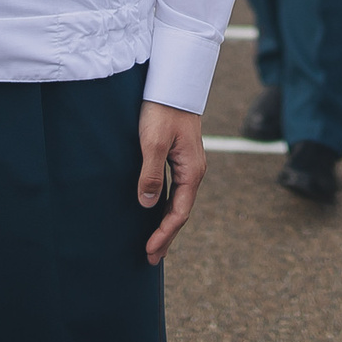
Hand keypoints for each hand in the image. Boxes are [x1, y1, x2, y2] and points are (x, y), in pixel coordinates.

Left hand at [137, 103, 204, 264]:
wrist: (174, 83)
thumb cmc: (162, 110)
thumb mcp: (153, 142)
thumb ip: (151, 173)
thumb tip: (148, 205)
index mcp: (191, 171)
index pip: (179, 213)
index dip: (164, 234)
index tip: (149, 251)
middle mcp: (194, 171)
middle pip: (181, 212)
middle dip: (166, 236)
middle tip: (151, 258)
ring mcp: (188, 165)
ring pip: (178, 202)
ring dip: (166, 224)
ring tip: (154, 244)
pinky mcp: (180, 158)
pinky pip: (175, 190)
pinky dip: (166, 207)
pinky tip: (156, 213)